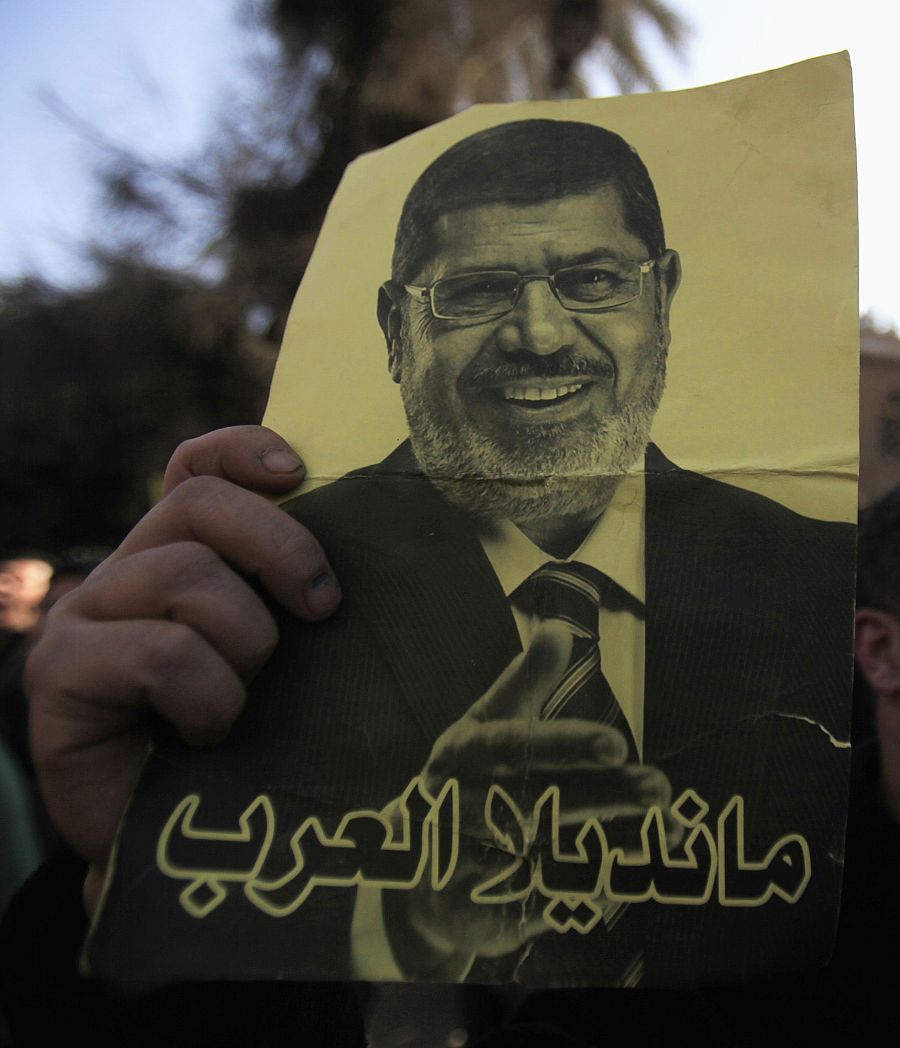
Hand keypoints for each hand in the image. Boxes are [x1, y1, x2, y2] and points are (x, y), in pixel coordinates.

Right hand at [24, 426, 338, 910]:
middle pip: (200, 504)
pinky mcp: (61, 672)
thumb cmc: (248, 746)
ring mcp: (83, 617)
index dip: (241, 451)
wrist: (175, 849)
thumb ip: (302, 602)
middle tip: (323, 610)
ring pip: (188, 575)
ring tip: (245, 699)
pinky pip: (162, 654)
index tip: (297, 471)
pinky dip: (208, 697)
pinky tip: (208, 734)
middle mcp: (125, 572)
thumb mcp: (286, 660)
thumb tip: (385, 546)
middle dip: (281, 548)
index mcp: (179, 556)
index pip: (195, 468)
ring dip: (245, 643)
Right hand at [388, 622, 669, 970]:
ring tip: (672, 834)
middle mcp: (464, 811)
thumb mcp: (486, 724)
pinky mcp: (487, 914)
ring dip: (616, 850)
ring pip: (550, 859)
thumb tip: (557, 629)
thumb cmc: (467, 778)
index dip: (566, 746)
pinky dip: (588, 896)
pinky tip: (637, 880)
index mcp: (464, 757)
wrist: (411, 868)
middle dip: (604, 799)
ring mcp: (471, 867)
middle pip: (541, 806)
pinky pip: (544, 907)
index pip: (517, 748)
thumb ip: (525, 682)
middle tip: (659, 789)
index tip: (616, 744)